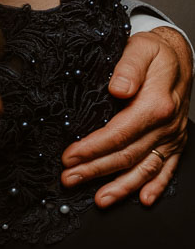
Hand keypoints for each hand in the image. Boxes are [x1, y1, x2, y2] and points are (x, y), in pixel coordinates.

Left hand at [61, 26, 189, 205]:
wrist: (179, 55)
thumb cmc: (154, 51)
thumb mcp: (140, 48)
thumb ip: (129, 67)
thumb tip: (118, 88)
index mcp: (155, 104)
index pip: (119, 133)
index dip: (93, 148)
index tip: (69, 157)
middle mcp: (166, 125)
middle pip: (127, 155)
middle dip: (96, 170)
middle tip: (69, 180)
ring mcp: (172, 136)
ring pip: (146, 168)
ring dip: (122, 186)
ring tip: (100, 199)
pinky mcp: (175, 141)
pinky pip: (167, 168)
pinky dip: (156, 186)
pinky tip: (142, 200)